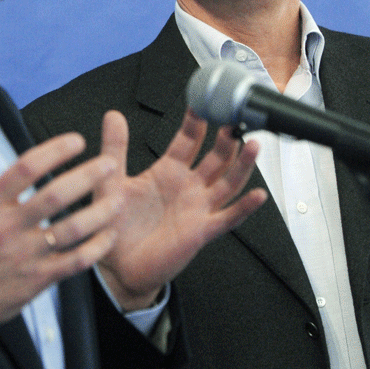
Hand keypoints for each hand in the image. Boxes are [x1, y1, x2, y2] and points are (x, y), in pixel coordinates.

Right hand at [0, 133, 124, 330]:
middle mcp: (9, 227)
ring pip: (71, 229)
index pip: (26, 168)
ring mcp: (26, 254)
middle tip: (109, 163)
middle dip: (86, 176)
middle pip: (55, 196)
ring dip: (99, 212)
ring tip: (119, 197)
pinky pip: (75, 261)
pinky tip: (109, 235)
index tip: (77, 141)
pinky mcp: (38, 279)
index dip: (55, 150)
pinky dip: (96, 248)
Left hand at [95, 109, 265, 310]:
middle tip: (233, 119)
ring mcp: (197, 208)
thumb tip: (112, 115)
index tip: (203, 102)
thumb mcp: (111, 180)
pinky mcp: (201, 232)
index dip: (196, 122)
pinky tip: (257, 195)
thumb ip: (114, 147)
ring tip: (252, 145)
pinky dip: (245, 208)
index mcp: (167, 172)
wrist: (116, 266)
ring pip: (228, 182)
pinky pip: (228, 218)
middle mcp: (187, 187)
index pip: (187, 140)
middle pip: (215, 157)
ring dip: (242, 164)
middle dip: (225, 138)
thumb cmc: (114, 225)